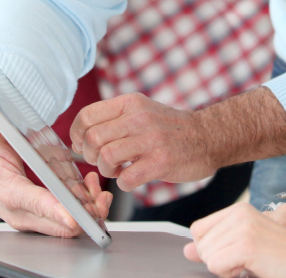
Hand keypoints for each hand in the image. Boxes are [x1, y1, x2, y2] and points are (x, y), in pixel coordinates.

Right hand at [0, 104, 111, 235]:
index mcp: (6, 190)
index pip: (33, 203)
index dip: (55, 210)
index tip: (74, 216)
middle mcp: (18, 210)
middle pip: (53, 222)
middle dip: (82, 215)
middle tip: (101, 197)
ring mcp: (29, 216)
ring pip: (62, 225)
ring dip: (86, 212)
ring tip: (99, 191)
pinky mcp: (37, 215)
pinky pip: (62, 220)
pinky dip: (81, 209)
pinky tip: (91, 191)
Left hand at [70, 93, 214, 190]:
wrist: (209, 135)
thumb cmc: (171, 128)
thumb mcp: (143, 110)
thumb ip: (114, 119)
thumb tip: (79, 137)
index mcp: (132, 103)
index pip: (88, 115)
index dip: (76, 134)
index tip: (80, 144)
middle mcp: (140, 117)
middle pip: (93, 139)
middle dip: (90, 156)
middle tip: (103, 160)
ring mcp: (151, 139)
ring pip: (106, 158)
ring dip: (107, 170)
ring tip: (119, 169)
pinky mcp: (161, 162)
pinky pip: (126, 179)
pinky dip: (124, 183)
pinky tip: (133, 177)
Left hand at [184, 204, 285, 277]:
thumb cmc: (280, 260)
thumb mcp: (244, 248)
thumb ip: (215, 247)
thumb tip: (186, 249)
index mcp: (239, 210)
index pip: (198, 230)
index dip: (210, 250)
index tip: (234, 256)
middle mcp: (239, 212)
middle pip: (201, 246)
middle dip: (218, 262)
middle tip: (247, 262)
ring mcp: (243, 226)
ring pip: (207, 257)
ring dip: (226, 269)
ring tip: (251, 265)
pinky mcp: (246, 244)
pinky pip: (216, 267)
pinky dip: (230, 275)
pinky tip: (252, 269)